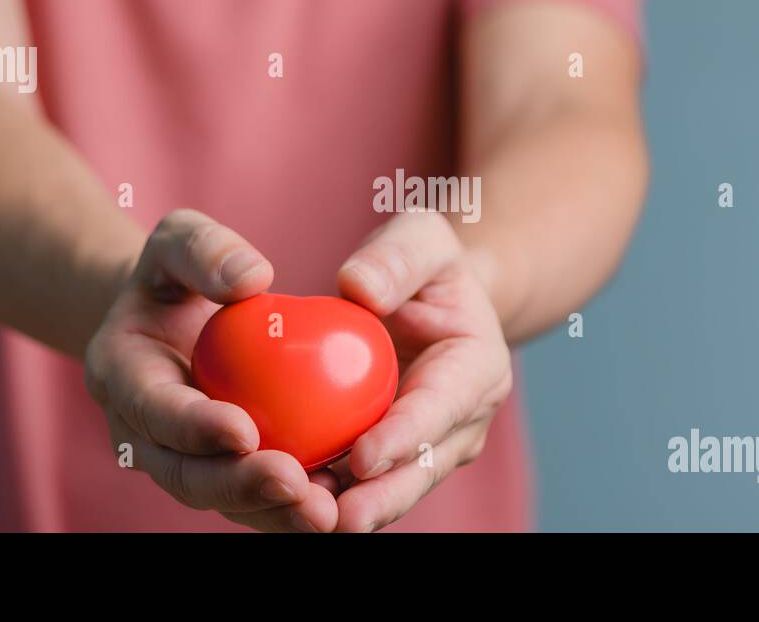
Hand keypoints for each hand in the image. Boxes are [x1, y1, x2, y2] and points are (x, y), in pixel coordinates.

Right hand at [84, 209, 338, 531]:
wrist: (168, 315)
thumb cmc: (178, 269)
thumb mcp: (180, 239)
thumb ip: (206, 250)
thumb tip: (253, 278)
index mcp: (121, 376)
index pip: (155, 410)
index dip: (194, 427)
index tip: (244, 430)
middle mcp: (142, 432)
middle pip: (185, 475)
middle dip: (238, 487)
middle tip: (294, 483)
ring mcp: (180, 460)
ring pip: (222, 500)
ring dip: (271, 513)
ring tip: (325, 513)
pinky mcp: (219, 472)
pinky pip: (254, 502)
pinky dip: (291, 509)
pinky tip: (341, 505)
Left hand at [320, 211, 513, 531]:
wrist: (431, 299)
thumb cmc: (422, 263)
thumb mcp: (419, 238)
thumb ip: (395, 258)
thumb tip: (358, 288)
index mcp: (476, 370)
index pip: (440, 410)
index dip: (403, 438)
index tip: (360, 456)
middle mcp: (460, 422)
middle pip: (420, 471)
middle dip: (380, 500)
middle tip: (332, 518)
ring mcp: (428, 449)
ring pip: (390, 492)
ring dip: (350, 511)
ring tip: (302, 520)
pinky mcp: (392, 461)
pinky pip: (360, 488)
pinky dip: (326, 499)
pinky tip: (282, 506)